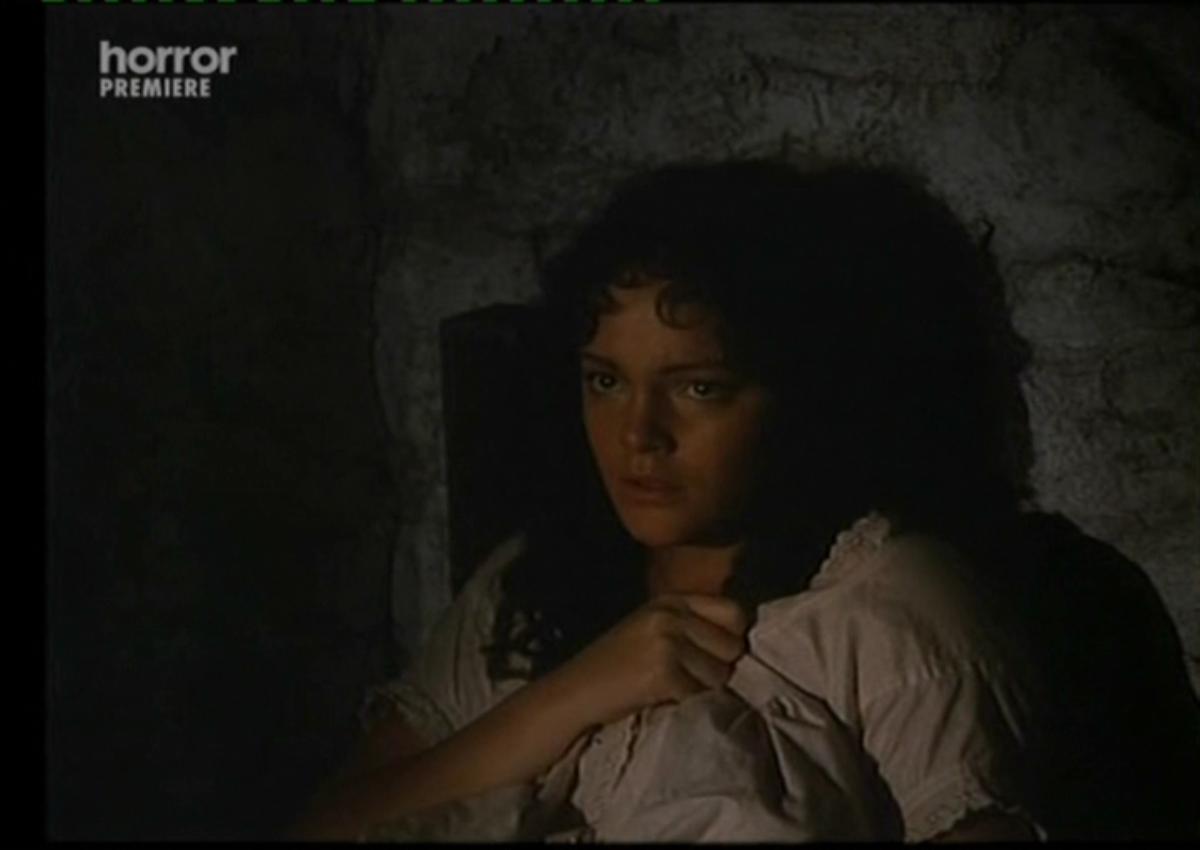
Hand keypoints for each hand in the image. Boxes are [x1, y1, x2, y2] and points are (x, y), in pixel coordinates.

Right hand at [552, 594, 749, 728]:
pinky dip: (687, 704)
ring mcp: (666, 642)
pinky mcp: (663, 673)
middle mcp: (671, 615)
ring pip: (721, 675)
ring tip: (673, 689)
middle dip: (719, 668)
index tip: (714, 656)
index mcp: (671, 600)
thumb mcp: (652, 629)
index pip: (735, 612)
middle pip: (733, 646)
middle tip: (688, 678)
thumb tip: (742, 641)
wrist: (574, 693)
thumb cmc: (615, 667)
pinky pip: (700, 695)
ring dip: (704, 689)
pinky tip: (663, 700)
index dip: (731, 639)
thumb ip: (691, 626)